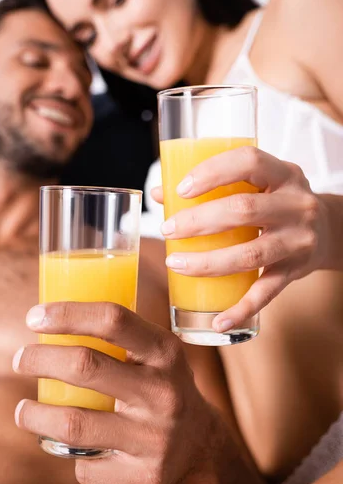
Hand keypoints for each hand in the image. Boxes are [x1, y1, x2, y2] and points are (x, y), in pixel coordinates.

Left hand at [13, 301, 222, 483]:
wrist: (201, 448)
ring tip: (23, 410)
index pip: (113, 320)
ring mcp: (156, 438)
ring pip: (72, 424)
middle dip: (40, 359)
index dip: (68, 314)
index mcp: (166, 353)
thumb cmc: (160, 387)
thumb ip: (120, 336)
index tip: (34, 317)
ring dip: (35, 415)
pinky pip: (85, 465)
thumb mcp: (156, 355)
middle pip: (85, 366)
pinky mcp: (145, 477)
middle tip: (21, 359)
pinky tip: (71, 448)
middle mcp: (164, 393)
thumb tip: (51, 316)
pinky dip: (69, 455)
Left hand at [152, 146, 328, 330]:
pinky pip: (266, 293)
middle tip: (168, 230)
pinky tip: (217, 321)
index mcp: (284, 174)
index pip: (249, 162)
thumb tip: (159, 194)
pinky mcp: (297, 271)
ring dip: (208, 262)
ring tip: (176, 264)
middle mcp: (296, 205)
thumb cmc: (279, 203)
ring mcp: (298, 240)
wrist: (330, 231)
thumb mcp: (259, 184)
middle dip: (198, 221)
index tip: (181, 190)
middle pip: (243, 211)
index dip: (212, 173)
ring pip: (250, 254)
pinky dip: (240, 309)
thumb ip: (214, 185)